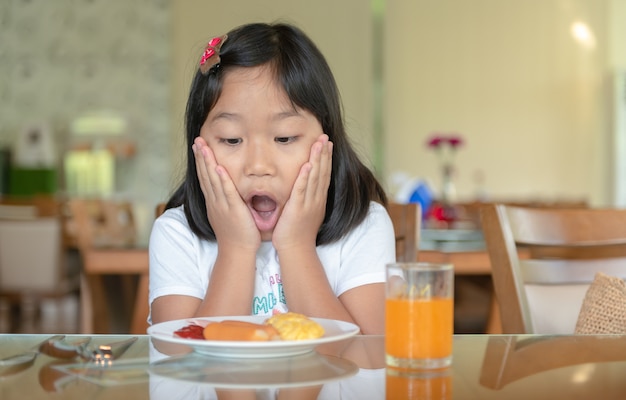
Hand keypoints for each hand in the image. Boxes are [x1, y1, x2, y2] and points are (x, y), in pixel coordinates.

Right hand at [193, 136, 260, 250]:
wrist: (237, 252)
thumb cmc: (237, 236)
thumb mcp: (228, 215)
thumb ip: (228, 203)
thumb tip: (229, 193)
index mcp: (214, 202)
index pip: (205, 178)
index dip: (201, 162)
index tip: (198, 147)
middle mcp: (215, 201)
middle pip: (205, 175)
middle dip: (201, 156)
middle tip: (197, 139)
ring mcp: (222, 205)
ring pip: (212, 180)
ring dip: (208, 162)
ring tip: (203, 146)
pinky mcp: (233, 210)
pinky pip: (226, 192)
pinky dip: (222, 179)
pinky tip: (219, 167)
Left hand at [272, 134, 332, 249]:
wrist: (296, 250)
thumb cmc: (296, 234)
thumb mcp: (305, 213)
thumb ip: (305, 200)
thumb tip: (304, 190)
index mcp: (318, 200)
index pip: (323, 175)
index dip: (326, 159)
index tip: (327, 144)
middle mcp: (316, 199)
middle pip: (322, 172)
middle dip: (324, 153)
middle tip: (326, 137)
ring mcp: (309, 203)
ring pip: (315, 177)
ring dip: (318, 159)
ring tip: (320, 143)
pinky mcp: (298, 208)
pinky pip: (302, 189)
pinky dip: (305, 176)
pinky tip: (307, 164)